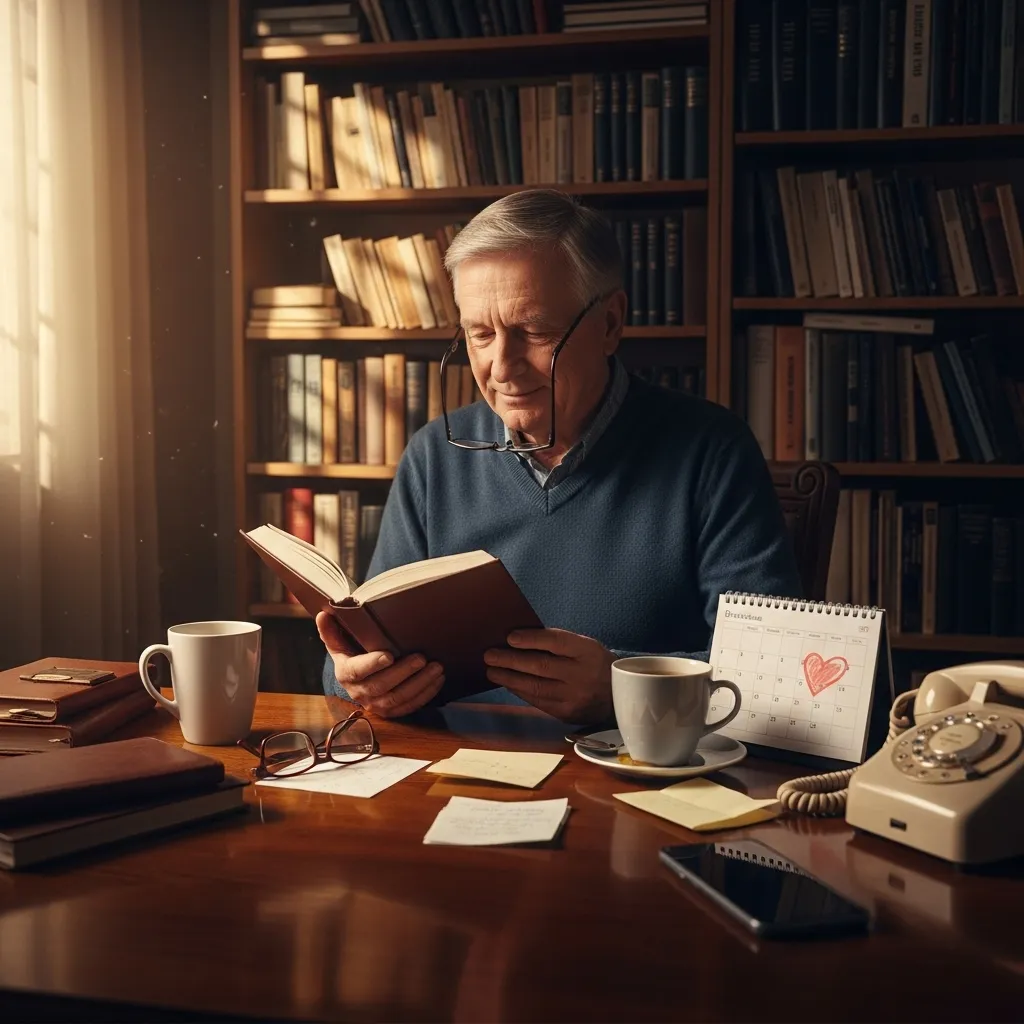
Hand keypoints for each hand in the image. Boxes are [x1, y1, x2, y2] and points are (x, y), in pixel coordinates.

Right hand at [316, 612, 444, 717]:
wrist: (356, 678)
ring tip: (436, 668)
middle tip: (422, 658)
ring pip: (398, 699)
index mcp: (346, 673)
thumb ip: (331, 629)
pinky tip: (438, 680)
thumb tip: (322, 614)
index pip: (358, 671)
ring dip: (420, 684)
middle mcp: (359, 692)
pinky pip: (409, 707)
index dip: (372, 664)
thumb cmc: (350, 653)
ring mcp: (376, 704)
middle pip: (382, 687)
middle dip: (404, 672)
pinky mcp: (391, 711)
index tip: (389, 655)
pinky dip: (426, 695)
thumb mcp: (338, 641)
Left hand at [483, 628, 614, 723]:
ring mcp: (574, 697)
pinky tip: (509, 684)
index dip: (531, 639)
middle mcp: (581, 675)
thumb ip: (559, 642)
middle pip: (541, 666)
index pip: (556, 642)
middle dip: (511, 660)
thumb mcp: (585, 646)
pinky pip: (538, 701)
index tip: (510, 637)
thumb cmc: (594, 664)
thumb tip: (520, 638)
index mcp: (587, 652)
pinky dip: (520, 691)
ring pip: (535, 687)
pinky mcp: (566, 713)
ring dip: (509, 678)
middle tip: (490, 655)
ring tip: (492, 671)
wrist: (619, 697)